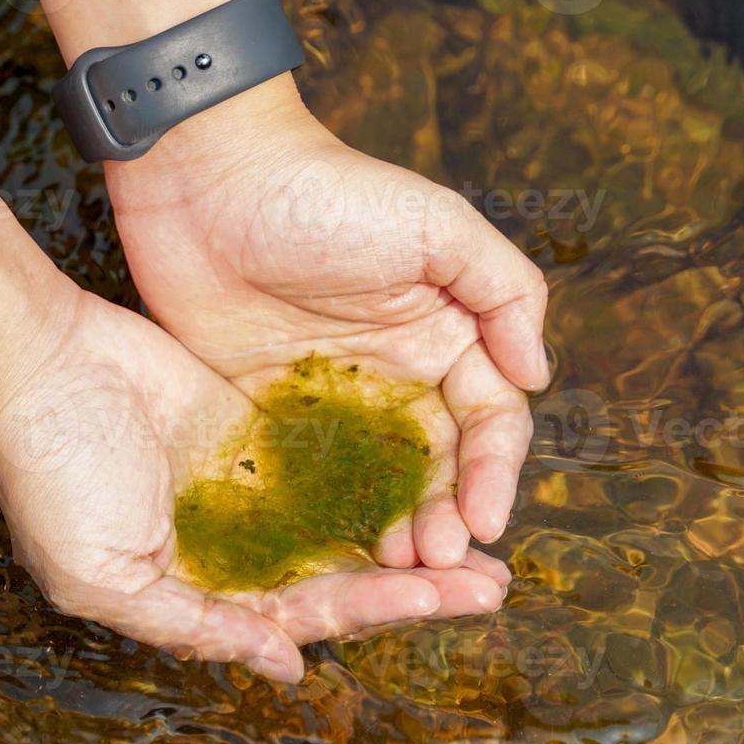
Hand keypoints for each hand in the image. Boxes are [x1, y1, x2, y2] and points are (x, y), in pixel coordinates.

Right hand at [0, 285, 511, 683]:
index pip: (309, 614)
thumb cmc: (49, 474)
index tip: (448, 597)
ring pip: (346, 523)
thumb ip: (193, 627)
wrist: (34, 361)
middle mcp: (235, 552)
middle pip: (343, 576)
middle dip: (418, 585)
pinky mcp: (257, 434)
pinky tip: (430, 475)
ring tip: (483, 539)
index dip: (380, 608)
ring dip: (410, 534)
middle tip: (495, 585)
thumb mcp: (103, 576)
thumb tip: (285, 669)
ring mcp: (250, 493)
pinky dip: (375, 475)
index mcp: (204, 595)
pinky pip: (327, 463)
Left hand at [107, 80, 548, 570]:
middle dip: (446, 515)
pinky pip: (311, 478)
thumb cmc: (329, 192)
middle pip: (438, 465)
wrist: (207, 178)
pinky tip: (333, 549)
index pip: (489, 419)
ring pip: (379, 484)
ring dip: (394, 526)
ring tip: (392, 564)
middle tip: (434, 559)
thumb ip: (505, 293)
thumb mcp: (438, 225)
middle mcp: (397, 375)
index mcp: (445, 334)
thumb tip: (537, 376)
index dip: (493, 472)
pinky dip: (328, 516)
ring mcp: (334, 400)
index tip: (484, 520)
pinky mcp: (271, 413)